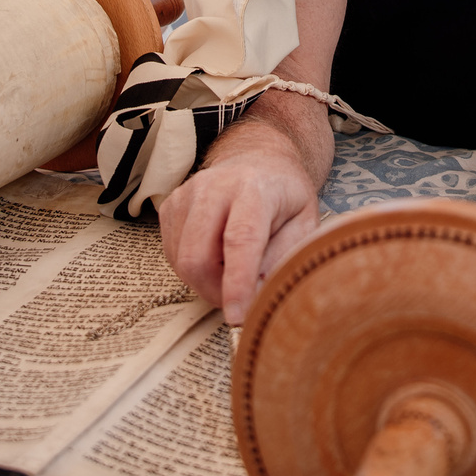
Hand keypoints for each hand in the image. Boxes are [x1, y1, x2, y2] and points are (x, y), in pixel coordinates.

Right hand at [157, 125, 321, 324]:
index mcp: (255, 188)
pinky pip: (173, 255)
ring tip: (232, 270)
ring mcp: (186, 195)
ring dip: (206, 281)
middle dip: (216, 291)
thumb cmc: (285, 195)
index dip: (237, 283)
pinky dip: (193, 268)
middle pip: (198, 256)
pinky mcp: (170, 207)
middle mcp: (214, 187)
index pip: (240, 239)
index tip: (238, 316)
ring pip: (181, 261)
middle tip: (240, 299)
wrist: (258, 159)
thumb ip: (284, 256)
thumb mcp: (305, 222)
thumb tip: (258, 292)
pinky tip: (215, 255)